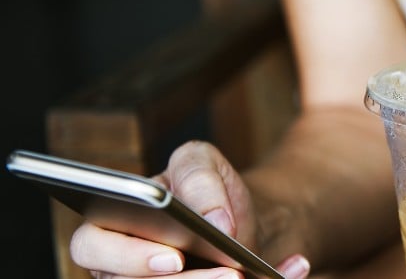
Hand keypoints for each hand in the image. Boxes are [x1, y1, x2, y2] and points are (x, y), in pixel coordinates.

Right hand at [69, 141, 310, 278]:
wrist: (240, 221)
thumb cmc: (208, 190)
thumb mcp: (203, 163)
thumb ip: (201, 179)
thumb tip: (214, 220)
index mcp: (110, 224)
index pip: (92, 246)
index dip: (128, 256)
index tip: (174, 256)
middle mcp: (121, 267)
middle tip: (228, 275)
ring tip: (245, 275)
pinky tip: (289, 269)